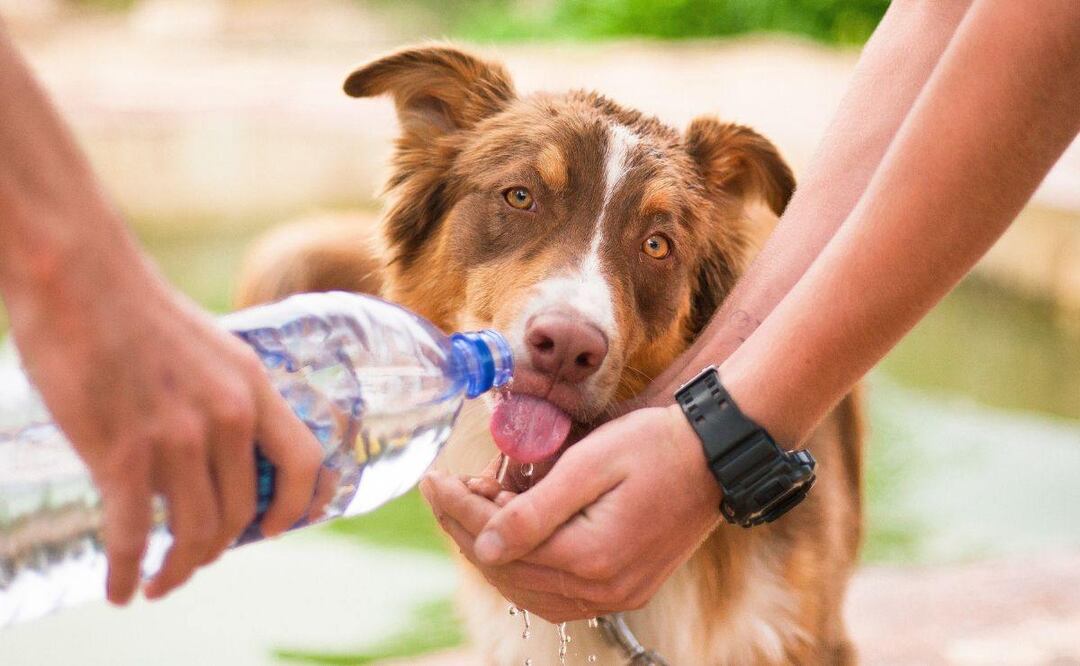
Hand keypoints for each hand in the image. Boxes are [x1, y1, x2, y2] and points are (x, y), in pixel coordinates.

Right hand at [6, 252, 323, 603]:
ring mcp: (178, 438)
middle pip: (243, 511)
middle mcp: (227, 416)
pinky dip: (129, 572)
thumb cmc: (137, 310)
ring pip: (196, 532)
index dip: (299, 505)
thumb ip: (224, 394)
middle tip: (196, 557)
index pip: (304, 461)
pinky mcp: (122, 453)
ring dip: (179, 569)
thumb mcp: (211, 347)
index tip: (277, 529)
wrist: (79, 277)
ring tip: (161, 580)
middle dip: (220, 547)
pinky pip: (135, 536)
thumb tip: (221, 444)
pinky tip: (121, 588)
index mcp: (253, 386)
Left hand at [420, 404, 720, 622]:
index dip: (459, 510)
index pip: (501, 543)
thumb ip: (535, 510)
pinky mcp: (624, 589)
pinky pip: (557, 594)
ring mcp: (616, 595)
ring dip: (493, 550)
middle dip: (468, 528)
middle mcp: (603, 589)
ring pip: (529, 590)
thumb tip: (483, 545)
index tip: (432, 480)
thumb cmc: (655, 446)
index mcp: (592, 557)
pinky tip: (510, 537)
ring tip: (475, 506)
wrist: (715, 456)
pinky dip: (525, 568)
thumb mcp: (591, 464)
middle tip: (446, 489)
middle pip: (510, 571)